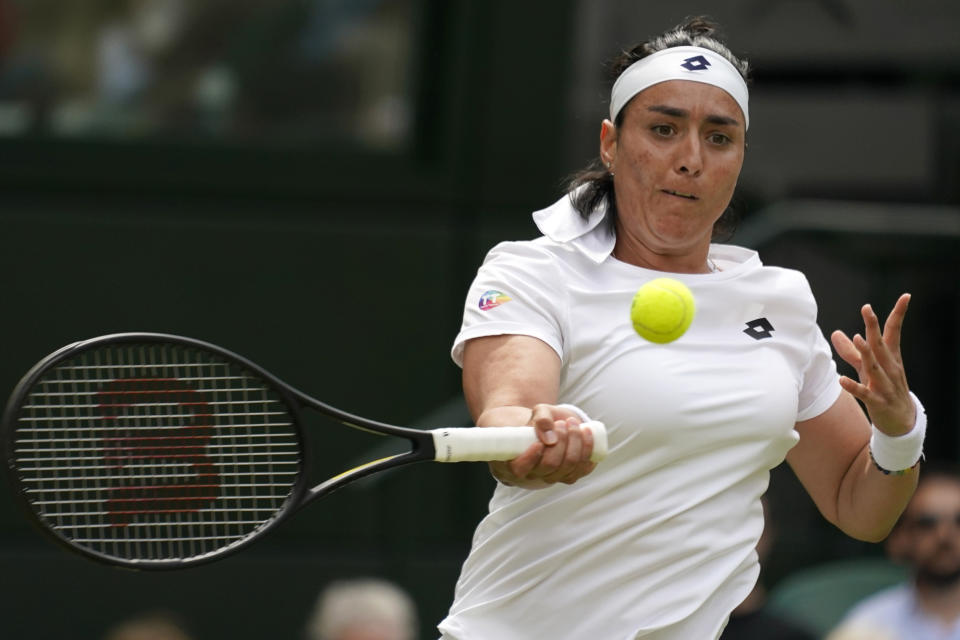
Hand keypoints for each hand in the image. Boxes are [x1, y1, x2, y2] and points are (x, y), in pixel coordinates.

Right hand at [489, 404, 597, 487]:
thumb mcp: (536, 414)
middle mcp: (533, 476)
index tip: (538, 442)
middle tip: (561, 423)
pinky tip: (586, 433)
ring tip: (572, 423)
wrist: (550, 428)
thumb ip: (540, 420)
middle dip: (560, 442)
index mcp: (514, 463)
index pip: (519, 469)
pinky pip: (582, 469)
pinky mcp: (570, 475)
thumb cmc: (537, 422)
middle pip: (550, 465)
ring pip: (568, 466)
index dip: (530, 457)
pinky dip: (587, 449)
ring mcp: (552, 478)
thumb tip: (549, 438)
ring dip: (575, 442)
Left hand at [830, 293, 914, 435]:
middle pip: (881, 345)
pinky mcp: (878, 402)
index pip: (894, 332)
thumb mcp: (868, 368)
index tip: (905, 296)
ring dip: (866, 353)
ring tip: (857, 338)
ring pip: (875, 367)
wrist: (902, 420)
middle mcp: (890, 368)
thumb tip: (836, 333)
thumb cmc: (884, 389)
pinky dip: (854, 387)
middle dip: (874, 327)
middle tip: (867, 308)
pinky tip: (842, 380)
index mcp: (890, 357)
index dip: (898, 314)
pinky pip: (864, 394)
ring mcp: (885, 385)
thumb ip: (851, 351)